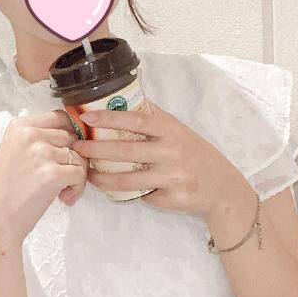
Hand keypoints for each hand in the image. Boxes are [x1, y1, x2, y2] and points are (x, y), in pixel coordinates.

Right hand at [0, 109, 87, 248]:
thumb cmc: (6, 189)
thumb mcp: (14, 150)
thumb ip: (38, 137)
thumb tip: (73, 131)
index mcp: (20, 126)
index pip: (60, 117)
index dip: (71, 133)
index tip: (68, 151)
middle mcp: (30, 134)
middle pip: (72, 137)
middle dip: (73, 158)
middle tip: (62, 177)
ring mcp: (42, 153)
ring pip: (79, 156)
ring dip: (76, 176)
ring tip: (61, 191)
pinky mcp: (53, 173)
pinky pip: (80, 174)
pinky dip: (77, 188)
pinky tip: (64, 198)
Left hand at [72, 103, 248, 218]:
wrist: (221, 186)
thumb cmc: (192, 151)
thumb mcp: (177, 129)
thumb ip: (152, 117)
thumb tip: (120, 98)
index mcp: (170, 129)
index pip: (136, 120)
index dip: (109, 118)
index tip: (86, 117)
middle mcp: (172, 151)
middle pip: (126, 151)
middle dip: (96, 150)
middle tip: (76, 148)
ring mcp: (173, 177)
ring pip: (129, 179)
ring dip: (103, 178)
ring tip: (87, 174)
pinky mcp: (172, 199)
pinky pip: (142, 196)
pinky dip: (127, 193)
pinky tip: (114, 189)